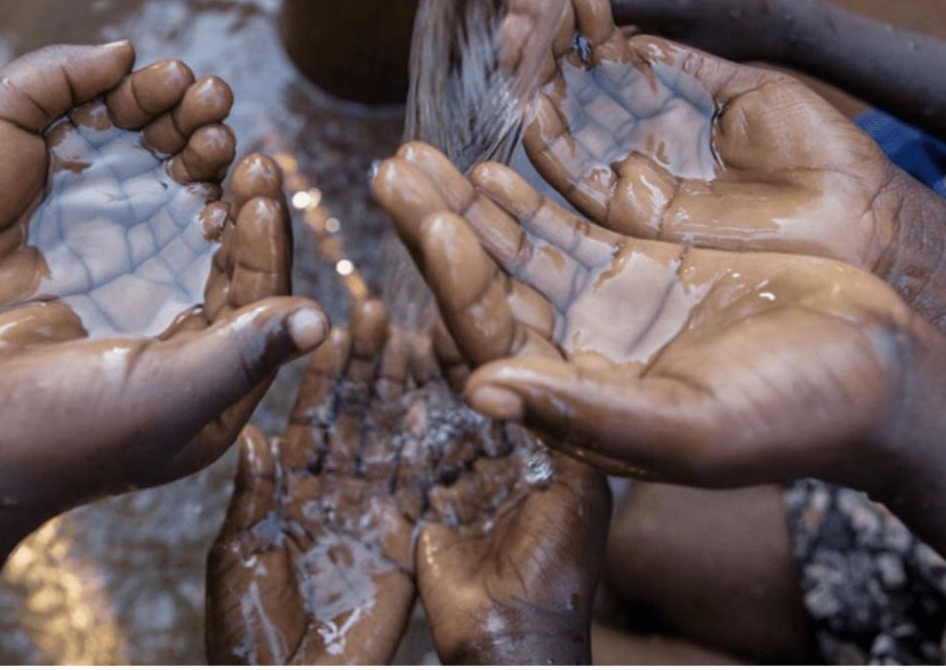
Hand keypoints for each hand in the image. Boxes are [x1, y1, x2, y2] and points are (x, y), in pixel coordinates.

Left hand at [0, 42, 240, 387]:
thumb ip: (58, 69)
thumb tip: (126, 51)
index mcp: (68, 133)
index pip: (133, 100)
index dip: (160, 86)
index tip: (175, 79)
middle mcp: (102, 175)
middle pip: (171, 134)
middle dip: (199, 112)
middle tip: (211, 102)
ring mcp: (121, 223)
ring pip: (188, 179)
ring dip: (212, 150)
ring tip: (215, 139)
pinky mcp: (133, 269)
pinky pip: (187, 235)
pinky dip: (213, 208)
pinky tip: (219, 190)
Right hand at [0, 148, 327, 527]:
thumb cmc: (63, 433)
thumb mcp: (165, 392)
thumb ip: (243, 353)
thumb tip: (323, 320)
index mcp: (221, 395)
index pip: (264, 307)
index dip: (268, 246)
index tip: (263, 191)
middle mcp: (196, 367)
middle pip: (240, 278)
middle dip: (249, 219)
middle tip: (255, 161)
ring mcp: (152, 340)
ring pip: (200, 262)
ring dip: (213, 210)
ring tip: (219, 156)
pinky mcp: (109, 317)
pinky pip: (153, 257)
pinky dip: (165, 217)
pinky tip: (167, 177)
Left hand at [207, 301, 416, 664]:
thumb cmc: (249, 631)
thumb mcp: (240, 554)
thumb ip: (255, 495)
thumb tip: (257, 436)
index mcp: (293, 487)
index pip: (317, 415)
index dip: (329, 370)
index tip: (339, 324)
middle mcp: (337, 490)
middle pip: (360, 414)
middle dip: (372, 364)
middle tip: (382, 312)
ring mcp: (374, 513)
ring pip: (393, 438)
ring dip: (403, 390)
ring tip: (414, 339)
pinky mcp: (404, 541)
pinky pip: (421, 485)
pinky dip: (431, 445)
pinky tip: (437, 402)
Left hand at [373, 141, 926, 490]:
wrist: (878, 372)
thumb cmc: (799, 412)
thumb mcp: (693, 426)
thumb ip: (587, 409)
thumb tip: (480, 391)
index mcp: (577, 405)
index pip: (489, 338)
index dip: (454, 278)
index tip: (428, 215)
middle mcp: (576, 359)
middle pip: (484, 289)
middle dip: (437, 229)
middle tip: (391, 170)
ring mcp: (604, 312)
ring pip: (514, 253)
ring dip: (465, 206)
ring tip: (415, 155)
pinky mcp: (637, 271)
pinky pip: (564, 229)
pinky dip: (526, 197)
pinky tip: (488, 163)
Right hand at [409, 319, 611, 664]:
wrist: (508, 634)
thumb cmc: (556, 565)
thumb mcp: (578, 488)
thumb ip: (567, 430)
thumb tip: (551, 369)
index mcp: (539, 456)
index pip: (513, 391)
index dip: (491, 354)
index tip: (467, 311)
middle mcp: (497, 463)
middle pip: (467, 399)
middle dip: (444, 360)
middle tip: (420, 316)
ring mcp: (455, 483)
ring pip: (430, 419)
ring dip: (410, 382)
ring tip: (387, 336)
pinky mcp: (418, 505)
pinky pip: (399, 458)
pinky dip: (385, 423)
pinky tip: (366, 383)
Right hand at [525, 0, 902, 276]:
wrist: (851, 211)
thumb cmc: (815, 149)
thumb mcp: (748, 87)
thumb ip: (689, 68)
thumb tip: (634, 39)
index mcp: (676, 116)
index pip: (621, 70)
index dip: (599, 31)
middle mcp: (650, 148)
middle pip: (586, 102)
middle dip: (560, 60)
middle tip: (536, 18)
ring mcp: (639, 183)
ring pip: (572, 138)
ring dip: (544, 99)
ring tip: (523, 56)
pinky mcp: (636, 219)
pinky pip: (579, 183)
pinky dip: (550, 150)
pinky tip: (530, 111)